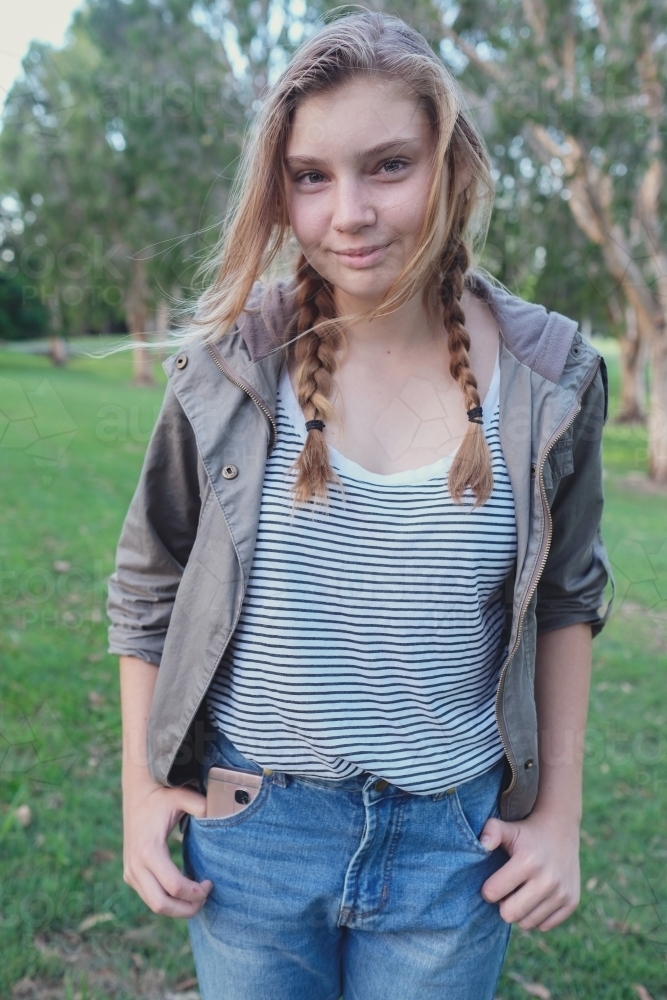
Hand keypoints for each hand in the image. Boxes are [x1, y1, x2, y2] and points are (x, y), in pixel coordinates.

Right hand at [122, 778, 212, 917]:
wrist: (137, 792)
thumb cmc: (163, 796)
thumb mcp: (182, 796)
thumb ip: (201, 805)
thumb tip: (221, 813)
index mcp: (149, 850)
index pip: (174, 886)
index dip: (195, 892)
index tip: (210, 883)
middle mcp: (136, 865)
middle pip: (161, 905)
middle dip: (186, 909)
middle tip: (204, 899)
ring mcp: (130, 871)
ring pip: (153, 905)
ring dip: (177, 908)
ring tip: (197, 896)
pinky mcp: (129, 874)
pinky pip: (148, 897)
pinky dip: (167, 900)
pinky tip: (184, 889)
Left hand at [478, 809, 580, 930]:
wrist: (561, 829)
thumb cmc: (527, 832)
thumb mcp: (508, 828)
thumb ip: (491, 831)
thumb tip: (483, 844)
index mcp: (528, 861)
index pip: (493, 893)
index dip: (488, 889)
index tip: (492, 882)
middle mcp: (547, 880)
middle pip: (509, 914)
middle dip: (503, 905)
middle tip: (507, 890)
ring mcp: (562, 893)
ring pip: (527, 923)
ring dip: (520, 911)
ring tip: (521, 893)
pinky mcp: (572, 902)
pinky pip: (544, 926)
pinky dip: (537, 916)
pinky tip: (536, 898)